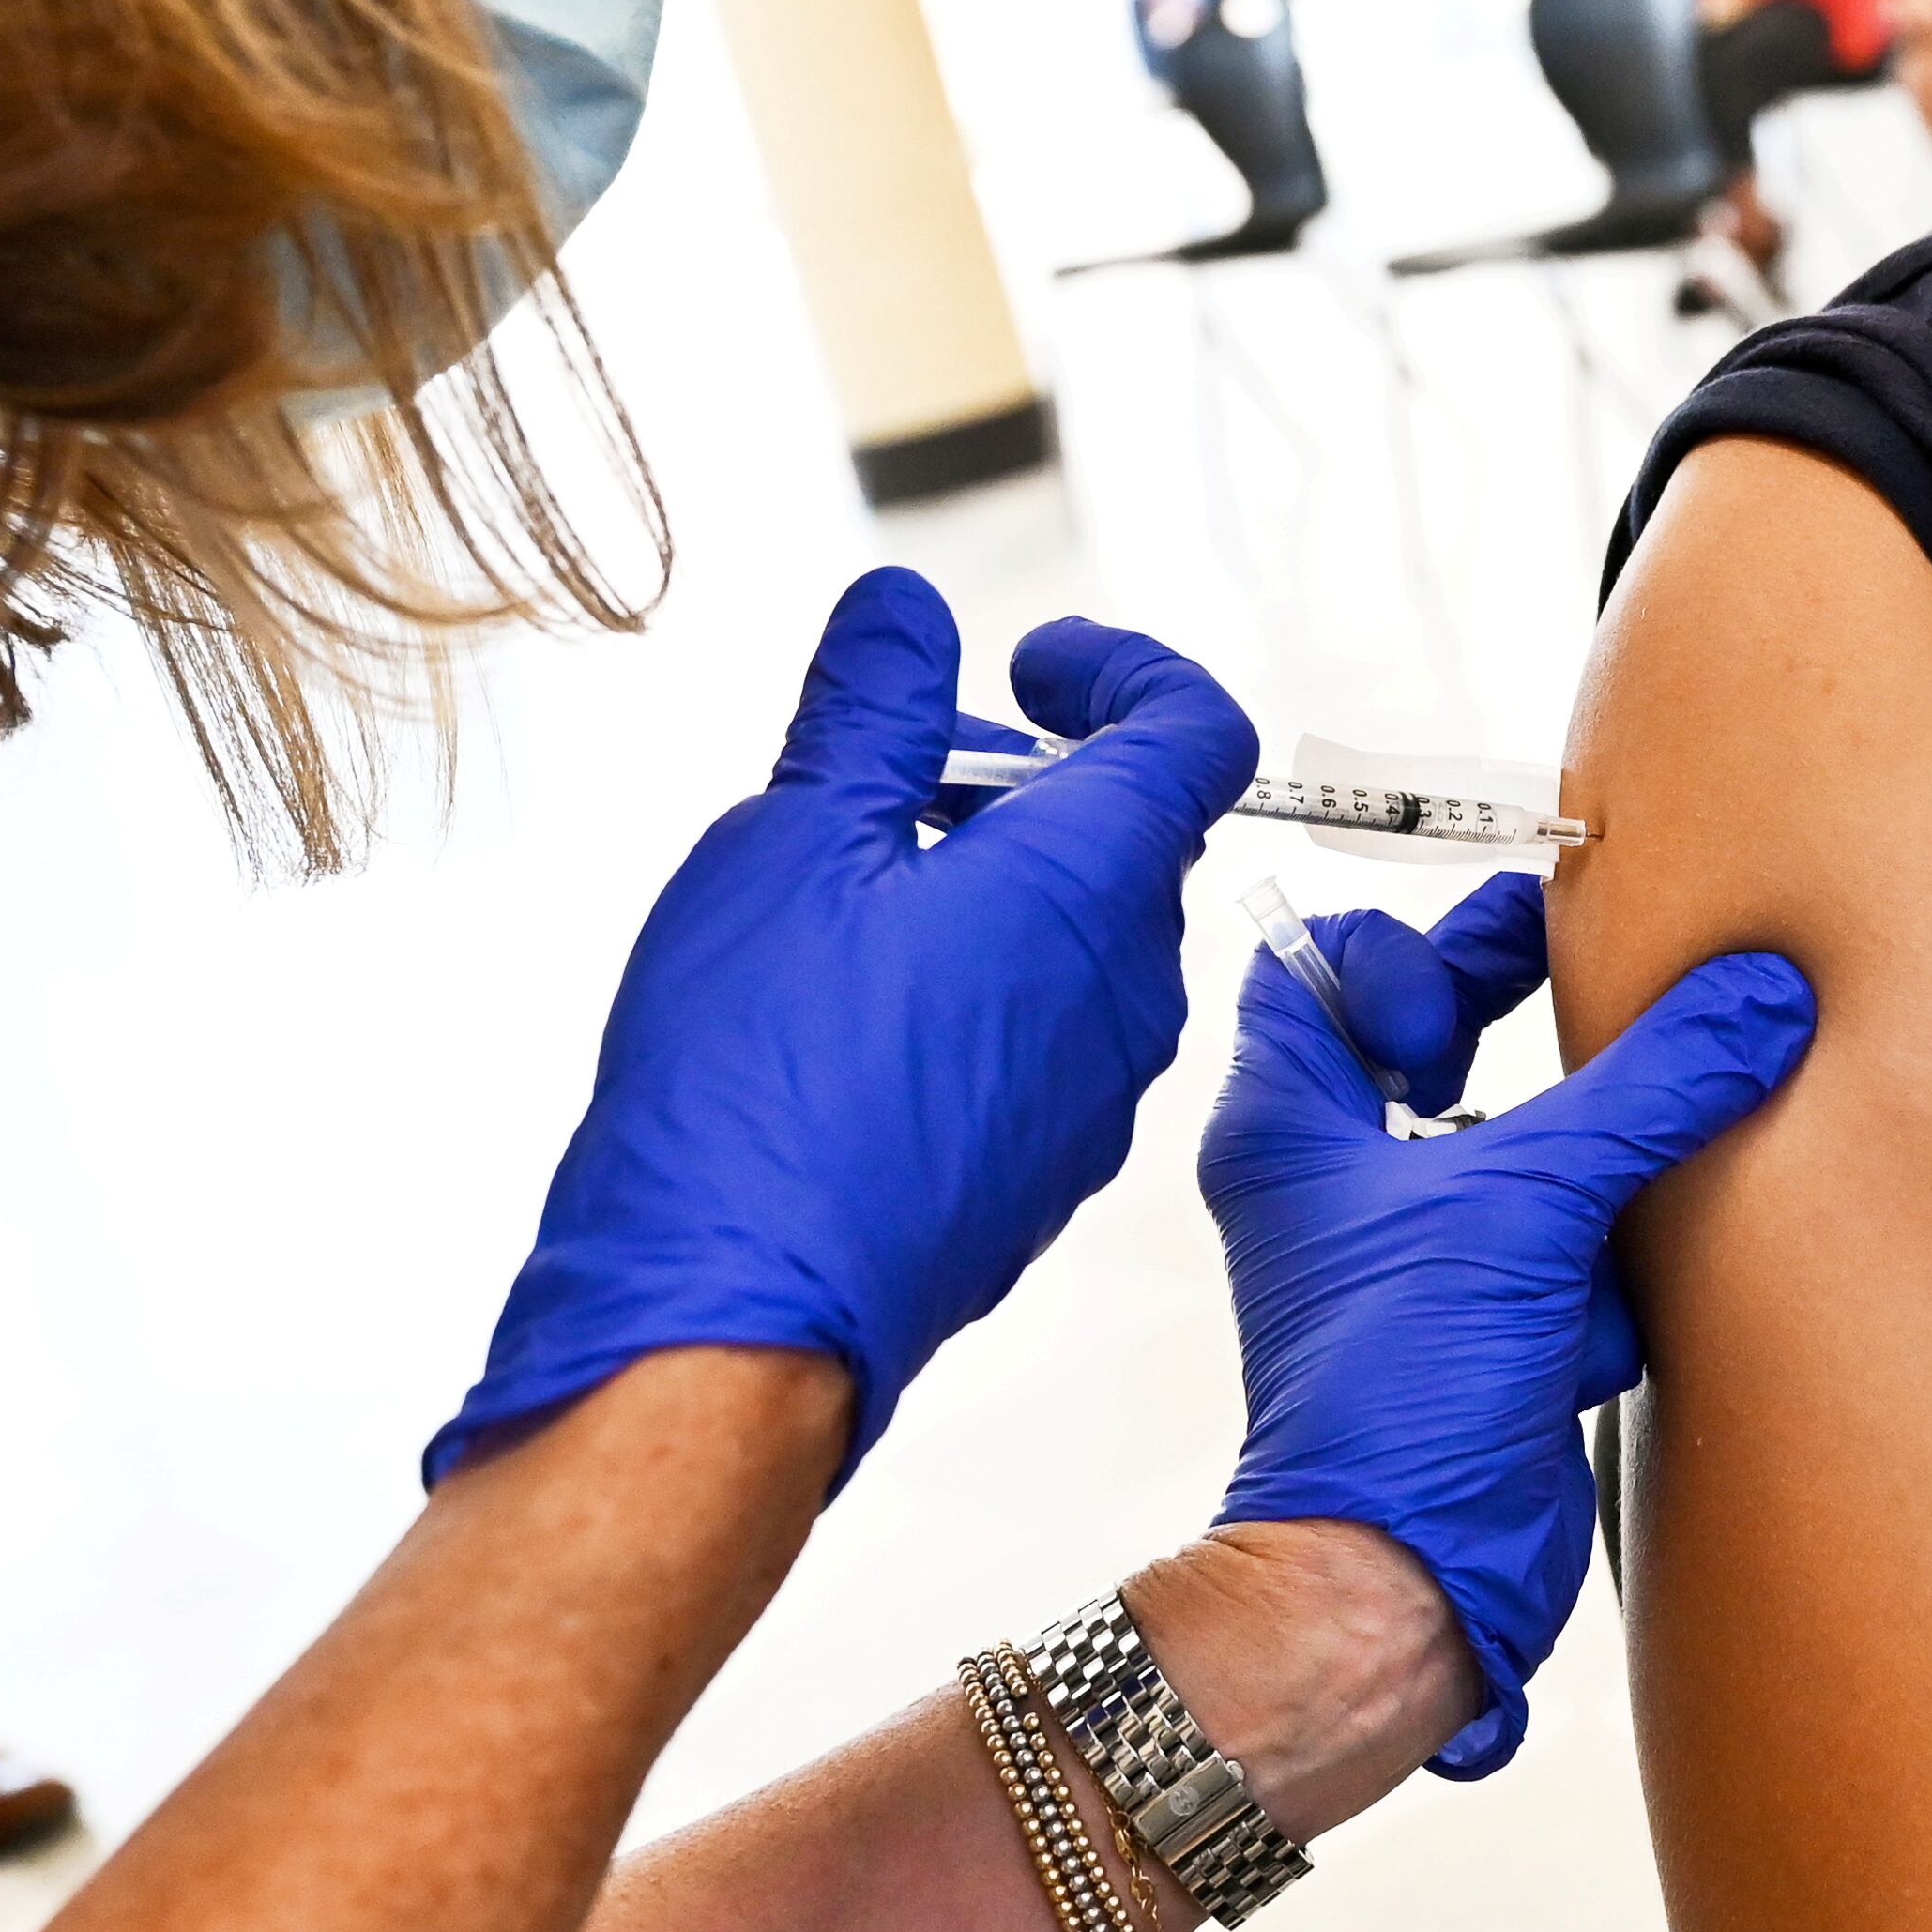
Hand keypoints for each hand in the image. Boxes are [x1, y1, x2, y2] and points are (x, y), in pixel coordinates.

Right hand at [429, 569, 1258, 1487]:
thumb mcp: (791, 836)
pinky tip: (845, 1014)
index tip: (1025, 668)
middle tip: (895, 780)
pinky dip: (972, 990)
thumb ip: (866, 708)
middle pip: (1127, 840)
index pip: (1194, 732)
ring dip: (989, 891)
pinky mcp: (1038, 1175)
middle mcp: (1128, 993)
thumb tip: (902, 612)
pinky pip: (1037, 1044)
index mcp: (1093, 884)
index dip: (1120, 669)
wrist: (737, 1318)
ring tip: (846, 898)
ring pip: (1077, 947)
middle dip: (1022, 783)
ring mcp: (1092, 1098)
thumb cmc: (761, 1081)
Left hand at [1203, 875, 1813, 1776]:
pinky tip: (1627, 1277)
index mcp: (1291, 1125)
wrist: (1405, 1578)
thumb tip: (1749, 1000)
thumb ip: (1647, 1089)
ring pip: (1518, 1142)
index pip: (1319, 968)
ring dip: (1592, 1136)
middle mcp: (1341, 1183)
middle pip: (1431, 1037)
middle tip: (1602, 956)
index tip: (1482, 982)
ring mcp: (1419, 1256)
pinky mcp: (1492, 1325)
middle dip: (1522, 1010)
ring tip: (1652, 1101)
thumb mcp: (1529, 1202)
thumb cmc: (1391, 1398)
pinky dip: (1613, 1249)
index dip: (1405, 951)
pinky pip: (1571, 1243)